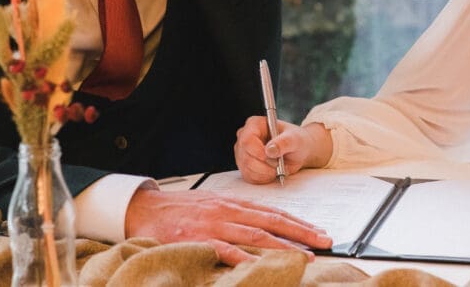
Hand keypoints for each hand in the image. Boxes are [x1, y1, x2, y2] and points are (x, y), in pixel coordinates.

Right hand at [125, 187, 331, 265]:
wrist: (144, 208)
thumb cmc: (179, 210)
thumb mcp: (212, 205)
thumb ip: (236, 215)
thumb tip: (261, 226)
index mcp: (233, 203)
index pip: (273, 212)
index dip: (298, 222)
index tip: (318, 231)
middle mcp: (229, 212)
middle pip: (272, 222)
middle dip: (302, 232)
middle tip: (325, 242)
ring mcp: (214, 225)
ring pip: (256, 235)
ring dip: (283, 246)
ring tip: (305, 257)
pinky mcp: (198, 239)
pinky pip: (225, 249)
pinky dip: (244, 257)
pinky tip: (261, 265)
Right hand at [234, 117, 331, 183]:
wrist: (297, 152)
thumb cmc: (295, 141)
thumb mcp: (295, 139)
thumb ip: (284, 142)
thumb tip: (270, 150)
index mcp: (254, 124)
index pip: (247, 140)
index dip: (258, 152)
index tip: (272, 158)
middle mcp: (245, 137)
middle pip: (246, 157)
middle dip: (265, 165)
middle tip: (280, 165)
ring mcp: (243, 152)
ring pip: (247, 169)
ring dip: (265, 173)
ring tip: (278, 168)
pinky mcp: (245, 166)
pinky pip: (249, 177)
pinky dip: (263, 178)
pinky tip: (272, 172)